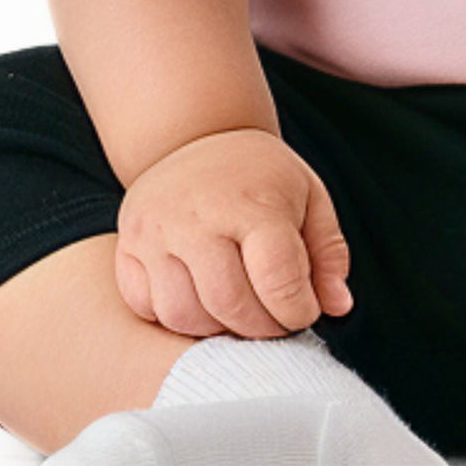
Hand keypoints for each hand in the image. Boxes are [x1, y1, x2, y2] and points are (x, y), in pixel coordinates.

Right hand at [115, 127, 354, 338]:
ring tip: (241, 313)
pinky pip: (145, 307)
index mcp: (253, 203)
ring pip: (183, 315)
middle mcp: (198, 217)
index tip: (305, 311)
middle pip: (229, 305)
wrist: (196, 136)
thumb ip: (328, 253)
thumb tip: (338, 307)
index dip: (298, 310)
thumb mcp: (309, 196)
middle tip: (275, 322)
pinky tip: (202, 301)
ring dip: (217, 329)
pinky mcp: (127, 246)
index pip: (277, 280)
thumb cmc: (261, 175)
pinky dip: (176, 318)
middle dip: (261, 328)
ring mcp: (155, 232)